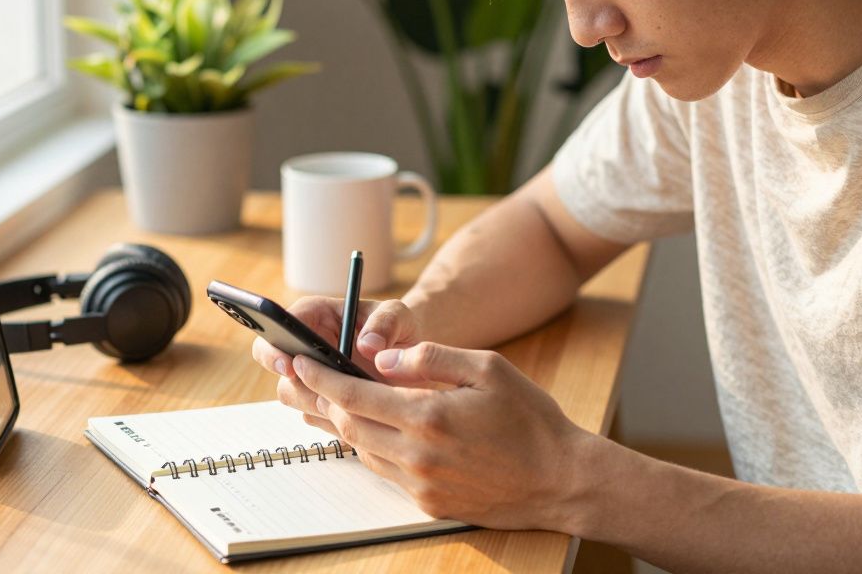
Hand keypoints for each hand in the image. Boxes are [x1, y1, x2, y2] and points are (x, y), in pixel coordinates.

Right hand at [252, 297, 422, 416]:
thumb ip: (386, 323)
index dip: (278, 344)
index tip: (291, 364)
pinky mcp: (320, 400)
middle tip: (311, 389)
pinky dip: (327, 419)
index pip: (283, 324)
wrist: (411, 359)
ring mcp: (311, 375)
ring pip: (291, 393)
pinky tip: (353, 416)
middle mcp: (307, 345)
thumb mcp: (399, 316)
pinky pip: (312, 414)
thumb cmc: (399, 328)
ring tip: (345, 404)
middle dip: (288, 378)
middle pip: (276, 362)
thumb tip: (368, 345)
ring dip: (311, 401)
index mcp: (317, 314)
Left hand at [289, 342, 594, 531]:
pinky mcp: (429, 504)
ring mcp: (421, 485)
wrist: (561, 480)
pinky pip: (386, 472)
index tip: (300, 362)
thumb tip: (383, 359)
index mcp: (428, 417)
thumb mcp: (488, 368)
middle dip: (322, 400)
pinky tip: (378, 431)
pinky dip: (374, 448)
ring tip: (335, 401)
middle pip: (347, 426)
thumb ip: (431, 358)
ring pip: (362, 451)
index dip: (320, 378)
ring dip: (346, 425)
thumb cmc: (530, 419)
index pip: (353, 395)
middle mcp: (417, 456)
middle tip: (305, 379)